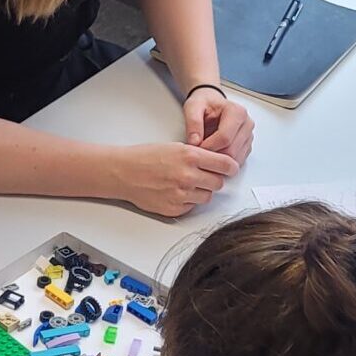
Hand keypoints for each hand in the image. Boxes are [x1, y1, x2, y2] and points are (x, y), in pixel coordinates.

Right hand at [113, 142, 239, 216]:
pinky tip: (175, 191)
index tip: (231, 168)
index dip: (230, 167)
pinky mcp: (175, 209)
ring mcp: (181, 194)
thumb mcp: (176, 147)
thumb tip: (219, 164)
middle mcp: (188, 175)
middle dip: (213, 179)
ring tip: (185, 184)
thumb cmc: (146, 157)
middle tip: (203, 175)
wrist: (124, 173)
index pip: (225, 165)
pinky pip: (192, 207)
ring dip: (201, 191)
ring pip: (207, 197)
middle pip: (219, 183)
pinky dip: (188, 201)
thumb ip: (199, 156)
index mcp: (190, 156)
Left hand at [183, 88, 253, 164]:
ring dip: (218, 161)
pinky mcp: (247, 146)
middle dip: (213, 155)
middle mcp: (247, 124)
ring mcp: (248, 136)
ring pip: (235, 158)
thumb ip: (193, 122)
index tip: (196, 148)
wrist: (211, 105)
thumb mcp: (193, 107)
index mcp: (237, 112)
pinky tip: (213, 154)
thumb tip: (195, 141)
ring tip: (205, 153)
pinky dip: (224, 162)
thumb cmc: (204, 104)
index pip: (225, 138)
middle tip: (199, 153)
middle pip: (231, 150)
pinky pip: (237, 161)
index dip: (208, 147)